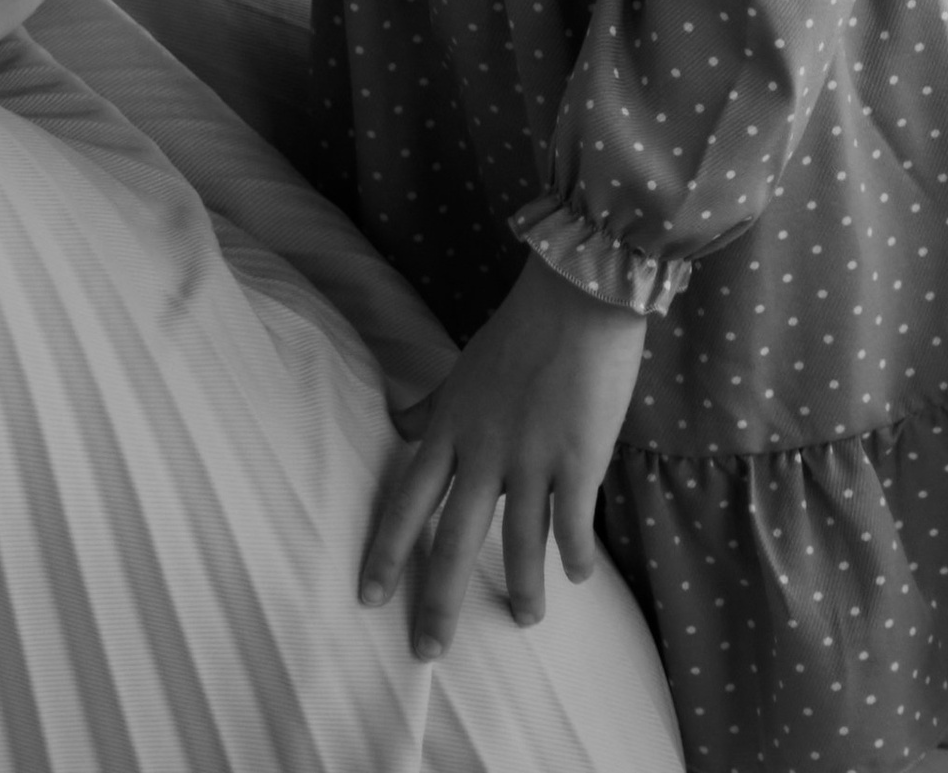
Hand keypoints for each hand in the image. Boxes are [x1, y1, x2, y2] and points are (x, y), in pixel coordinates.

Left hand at [361, 254, 643, 651]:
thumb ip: (430, 404)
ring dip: (522, 588)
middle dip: (439, 601)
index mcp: (450, 427)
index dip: (387, 553)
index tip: (369, 598)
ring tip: (523, 619)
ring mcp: (531, 458)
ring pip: (520, 544)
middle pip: (454, 540)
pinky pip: (573, 525)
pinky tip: (577, 577)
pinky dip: (575, 556)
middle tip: (427, 652)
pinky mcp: (577, 459)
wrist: (576, 296)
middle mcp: (482, 451)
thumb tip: (397, 422)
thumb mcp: (463, 368)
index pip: (407, 501)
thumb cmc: (520, 330)